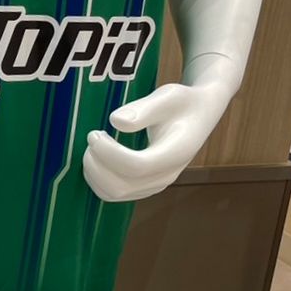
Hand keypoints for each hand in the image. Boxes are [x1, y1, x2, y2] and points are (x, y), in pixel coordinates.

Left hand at [82, 80, 231, 202]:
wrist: (199, 115)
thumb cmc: (182, 103)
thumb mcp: (168, 96)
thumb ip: (144, 108)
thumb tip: (115, 121)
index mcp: (176, 153)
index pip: (136, 166)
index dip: (109, 154)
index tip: (95, 133)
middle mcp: (166, 175)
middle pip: (121, 186)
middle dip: (97, 165)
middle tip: (92, 138)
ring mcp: (155, 185)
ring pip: (114, 193)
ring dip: (94, 173)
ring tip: (93, 147)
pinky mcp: (144, 188)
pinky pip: (113, 194)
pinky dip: (97, 180)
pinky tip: (97, 158)